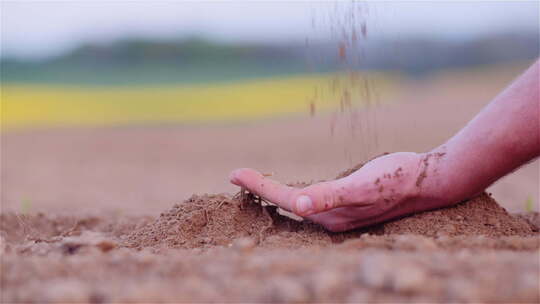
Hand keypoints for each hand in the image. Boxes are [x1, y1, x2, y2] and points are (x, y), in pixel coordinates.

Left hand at [229, 152, 424, 231]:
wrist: (430, 181)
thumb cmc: (397, 179)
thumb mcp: (363, 186)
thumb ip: (330, 196)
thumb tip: (300, 205)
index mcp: (329, 216)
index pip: (284, 200)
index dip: (258, 186)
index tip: (233, 173)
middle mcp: (331, 220)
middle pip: (286, 206)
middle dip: (260, 192)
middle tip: (237, 175)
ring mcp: (341, 215)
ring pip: (298, 205)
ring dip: (275, 193)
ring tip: (256, 182)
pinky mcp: (350, 206)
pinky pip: (314, 200)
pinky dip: (298, 192)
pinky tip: (295, 189)